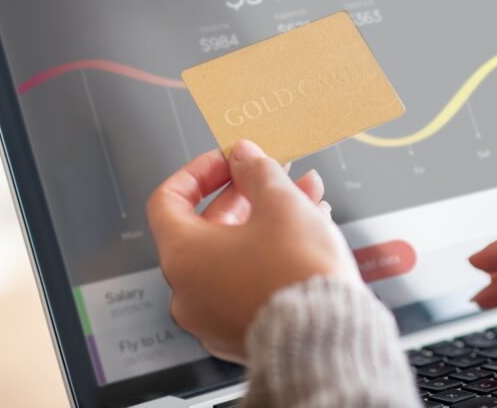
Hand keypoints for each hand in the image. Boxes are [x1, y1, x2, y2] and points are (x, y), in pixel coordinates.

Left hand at [146, 140, 360, 361]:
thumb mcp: (281, 204)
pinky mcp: (240, 331)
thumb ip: (257, 172)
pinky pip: (247, 281)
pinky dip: (270, 253)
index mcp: (183, 257)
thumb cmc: (298, 276)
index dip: (200, 171)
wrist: (328, 337)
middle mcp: (188, 292)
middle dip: (248, 193)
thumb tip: (244, 158)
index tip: (228, 160)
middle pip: (207, 225)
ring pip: (235, 252)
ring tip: (307, 198)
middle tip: (276, 172)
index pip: (168, 200)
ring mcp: (212, 316)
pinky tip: (307, 232)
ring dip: (268, 219)